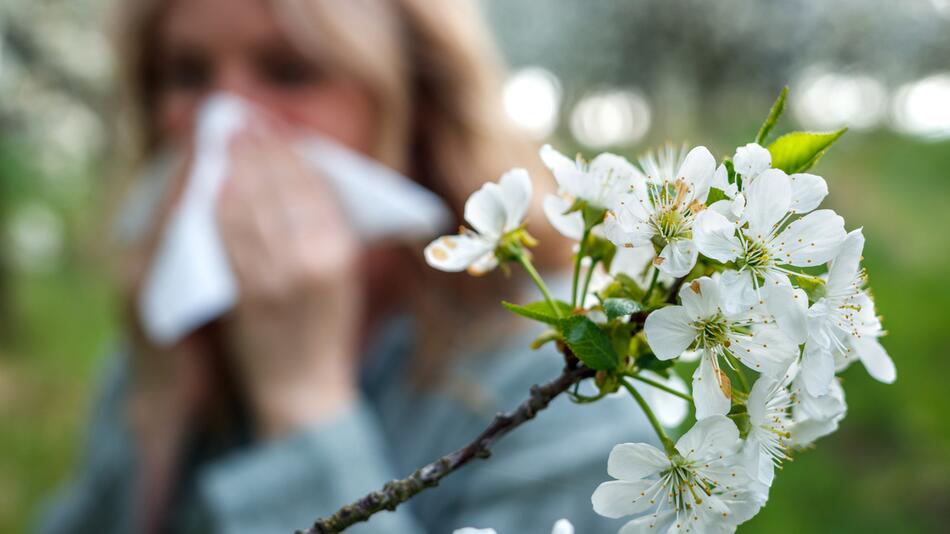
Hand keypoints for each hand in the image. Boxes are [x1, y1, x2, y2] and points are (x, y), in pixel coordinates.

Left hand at [216, 117, 361, 438]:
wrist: (304, 388)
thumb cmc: (327, 329)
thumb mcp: (344, 277)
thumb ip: (329, 231)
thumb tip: (304, 178)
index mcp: (343, 252)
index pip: (312, 187)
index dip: (289, 151)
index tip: (274, 127)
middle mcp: (312, 261)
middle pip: (280, 188)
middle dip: (258, 149)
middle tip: (242, 122)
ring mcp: (276, 278)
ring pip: (250, 207)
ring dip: (235, 169)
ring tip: (225, 144)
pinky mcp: (245, 294)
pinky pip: (228, 239)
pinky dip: (219, 207)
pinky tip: (213, 187)